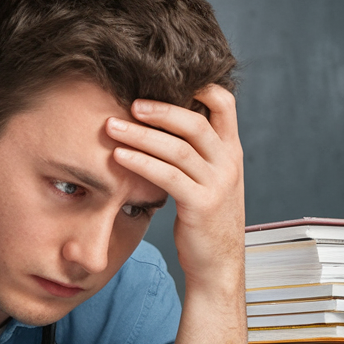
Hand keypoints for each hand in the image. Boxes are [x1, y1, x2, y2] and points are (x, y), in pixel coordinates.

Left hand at [105, 86, 244, 290]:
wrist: (219, 264)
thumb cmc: (207, 219)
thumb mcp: (211, 178)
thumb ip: (197, 150)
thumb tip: (162, 118)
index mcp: (231, 151)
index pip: (224, 104)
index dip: (200, 85)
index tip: (166, 80)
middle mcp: (229, 163)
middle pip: (196, 122)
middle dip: (160, 109)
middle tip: (129, 103)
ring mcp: (218, 184)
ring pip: (178, 148)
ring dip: (141, 135)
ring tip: (111, 126)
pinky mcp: (201, 205)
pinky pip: (168, 176)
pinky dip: (141, 163)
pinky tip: (119, 157)